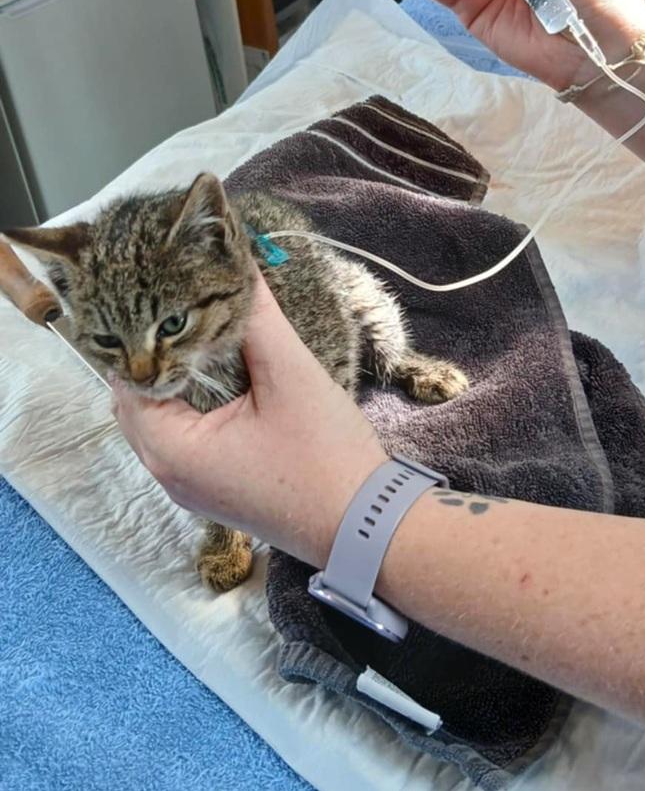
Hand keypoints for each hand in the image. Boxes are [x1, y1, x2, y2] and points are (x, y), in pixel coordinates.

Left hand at [112, 268, 387, 565]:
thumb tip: (238, 262)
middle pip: (140, 400)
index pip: (129, 379)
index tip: (172, 299)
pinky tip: (227, 380)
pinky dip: (195, 407)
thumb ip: (257, 318)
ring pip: (163, 419)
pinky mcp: (215, 490)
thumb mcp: (291, 375)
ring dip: (182, 381)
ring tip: (212, 339)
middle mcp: (168, 474)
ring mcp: (190, 488)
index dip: (149, 336)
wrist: (368, 527)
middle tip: (194, 312)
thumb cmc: (326, 455)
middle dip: (165, 356)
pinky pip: (186, 439)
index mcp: (171, 450)